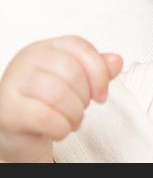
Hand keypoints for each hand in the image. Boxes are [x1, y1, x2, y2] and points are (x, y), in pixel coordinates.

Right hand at [0, 36, 122, 161]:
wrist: (18, 127)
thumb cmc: (49, 100)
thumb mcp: (77, 82)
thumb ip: (98, 70)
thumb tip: (116, 60)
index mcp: (46, 47)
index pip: (81, 47)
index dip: (99, 73)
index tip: (101, 95)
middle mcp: (27, 59)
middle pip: (72, 72)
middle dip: (85, 97)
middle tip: (81, 108)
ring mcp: (13, 82)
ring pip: (59, 95)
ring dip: (74, 115)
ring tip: (72, 120)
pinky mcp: (7, 108)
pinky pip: (44, 117)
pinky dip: (61, 128)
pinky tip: (59, 130)